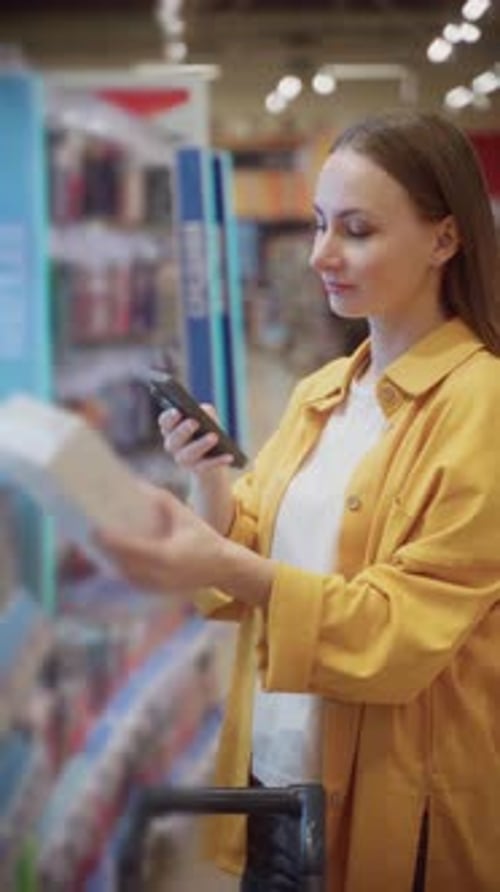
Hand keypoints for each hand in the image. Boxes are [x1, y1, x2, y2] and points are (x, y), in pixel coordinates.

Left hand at [95, 484, 273, 607]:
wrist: (222, 567)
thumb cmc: (203, 537)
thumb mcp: (184, 515)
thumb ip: (162, 500)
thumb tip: (136, 484)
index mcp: (168, 556)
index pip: (132, 550)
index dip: (111, 541)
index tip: (94, 530)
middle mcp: (160, 575)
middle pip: (122, 564)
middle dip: (102, 550)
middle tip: (85, 533)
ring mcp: (158, 586)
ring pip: (124, 574)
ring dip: (107, 561)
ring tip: (90, 543)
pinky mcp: (156, 590)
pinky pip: (131, 580)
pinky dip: (118, 568)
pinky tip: (106, 556)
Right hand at [159, 405, 234, 475]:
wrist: (214, 456)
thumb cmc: (208, 430)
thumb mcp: (208, 419)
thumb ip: (206, 412)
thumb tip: (205, 410)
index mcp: (171, 429)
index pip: (165, 422)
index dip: (169, 418)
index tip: (177, 411)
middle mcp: (173, 445)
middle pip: (174, 439)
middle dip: (183, 430)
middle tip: (195, 422)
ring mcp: (183, 459)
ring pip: (189, 454)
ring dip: (201, 445)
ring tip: (214, 437)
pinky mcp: (197, 470)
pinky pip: (206, 466)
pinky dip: (218, 461)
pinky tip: (229, 456)